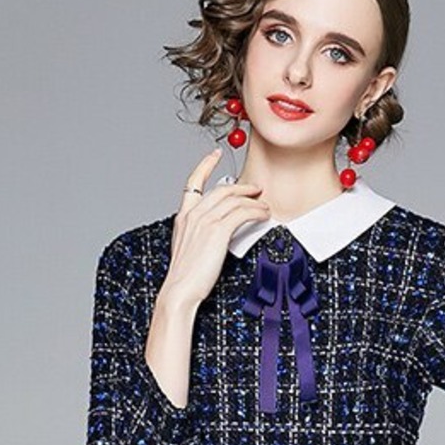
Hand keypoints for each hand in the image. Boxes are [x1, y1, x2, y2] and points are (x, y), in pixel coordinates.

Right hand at [160, 149, 270, 311]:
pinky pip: (242, 212)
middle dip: (242, 186)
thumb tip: (216, 234)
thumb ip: (200, 235)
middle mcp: (193, 214)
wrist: (180, 290)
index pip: (194, 182)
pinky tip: (263, 215)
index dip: (205, 165)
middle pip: (221, 189)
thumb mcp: (188, 250)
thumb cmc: (185, 277)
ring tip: (265, 206)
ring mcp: (205, 221)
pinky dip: (256, 211)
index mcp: (183, 217)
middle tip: (256, 189)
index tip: (215, 155)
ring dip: (253, 200)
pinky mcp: (218, 230)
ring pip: (234, 200)